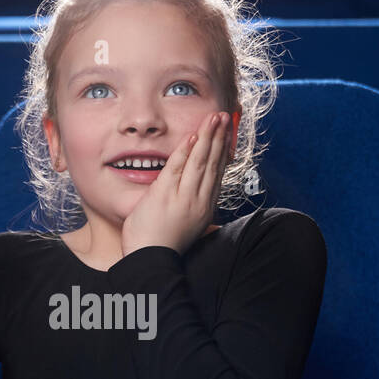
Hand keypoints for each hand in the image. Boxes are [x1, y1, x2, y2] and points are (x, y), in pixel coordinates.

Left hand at [120, 110, 233, 257]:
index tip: (227, 134)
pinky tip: (193, 137)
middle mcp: (199, 201)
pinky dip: (186, 151)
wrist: (151, 261)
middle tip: (225, 117)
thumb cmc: (163, 245)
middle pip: (213, 164)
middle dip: (220, 138)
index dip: (223, 151)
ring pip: (200, 162)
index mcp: (205, 208)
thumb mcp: (187, 225)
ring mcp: (183, 198)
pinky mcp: (165, 196)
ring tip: (215, 119)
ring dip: (208, 138)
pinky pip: (177, 168)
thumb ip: (192, 206)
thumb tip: (197, 194)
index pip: (217, 173)